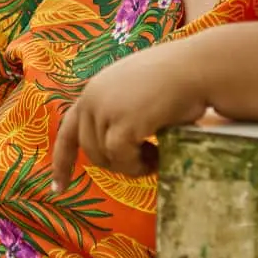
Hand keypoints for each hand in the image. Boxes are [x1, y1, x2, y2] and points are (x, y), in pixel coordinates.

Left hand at [51, 38, 207, 191]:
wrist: (197, 69)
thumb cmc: (177, 78)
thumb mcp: (137, 91)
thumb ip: (119, 111)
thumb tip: (113, 148)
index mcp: (94, 89)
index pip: (68, 130)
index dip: (63, 161)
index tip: (60, 189)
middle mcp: (93, 98)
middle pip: (91, 150)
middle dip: (117, 162)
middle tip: (147, 160)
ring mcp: (105, 111)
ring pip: (107, 158)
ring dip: (132, 164)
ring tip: (157, 155)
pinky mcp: (121, 126)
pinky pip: (122, 160)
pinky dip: (139, 166)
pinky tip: (158, 158)